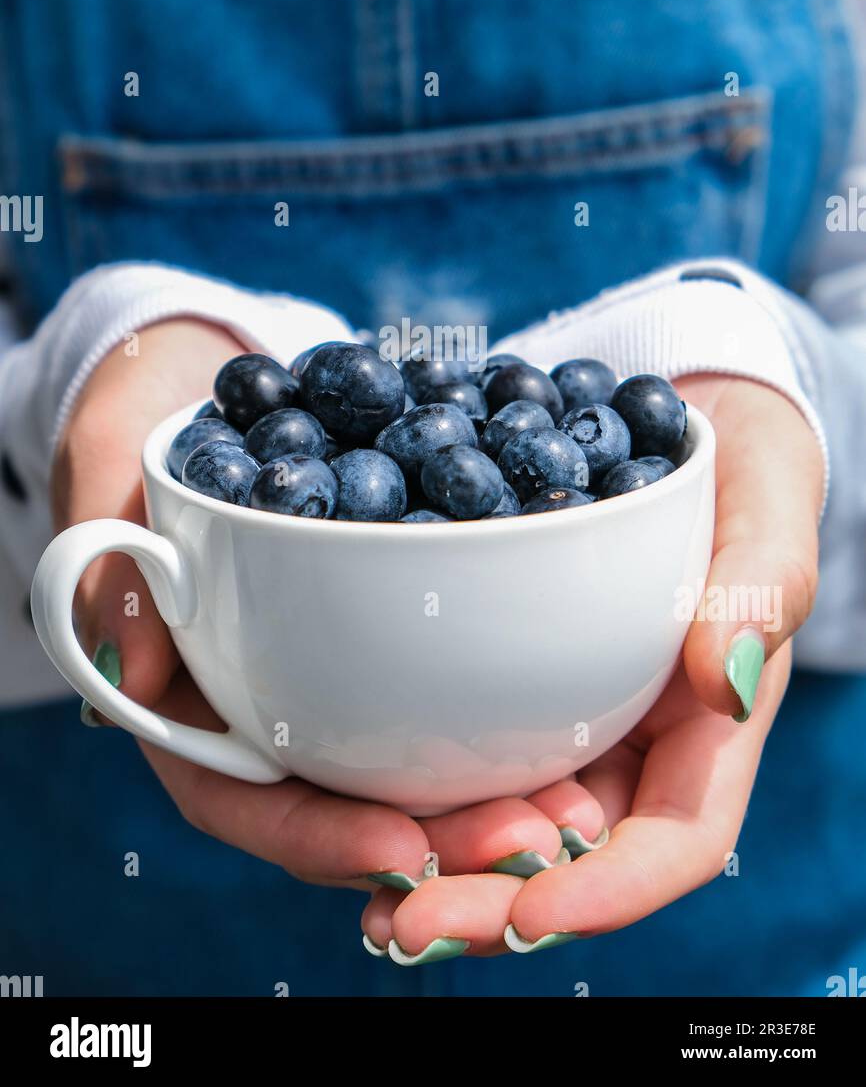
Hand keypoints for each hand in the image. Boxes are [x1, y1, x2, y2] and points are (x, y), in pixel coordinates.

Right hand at [53, 319, 604, 897]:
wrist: (210, 370)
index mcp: (189, 691)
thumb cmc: (143, 414)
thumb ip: (112, 558)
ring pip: (409, 753)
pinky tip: (584, 707)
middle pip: (346, 798)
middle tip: (531, 840)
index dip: (315, 834)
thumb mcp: (105, 465)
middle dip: (436, 835)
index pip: (242, 797)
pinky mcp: (399, 609)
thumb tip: (135, 677)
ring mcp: (336, 657)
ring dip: (489, 788)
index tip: (398, 848)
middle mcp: (269, 693)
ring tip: (574, 803)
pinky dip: (511, 694)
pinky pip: (452, 663)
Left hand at [360, 375, 822, 957]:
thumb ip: (760, 590)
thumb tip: (728, 684)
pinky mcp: (501, 683)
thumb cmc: (741, 464)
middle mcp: (629, 743)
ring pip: (503, 823)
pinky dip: (406, 794)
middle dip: (495, 903)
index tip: (532, 911)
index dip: (607, 892)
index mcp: (703, 727)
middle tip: (409, 923)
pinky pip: (455, 752)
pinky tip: (348, 810)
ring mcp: (562, 720)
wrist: (676, 422)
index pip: (671, 841)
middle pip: (571, 860)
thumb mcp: (767, 503)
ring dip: (438, 869)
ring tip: (373, 899)